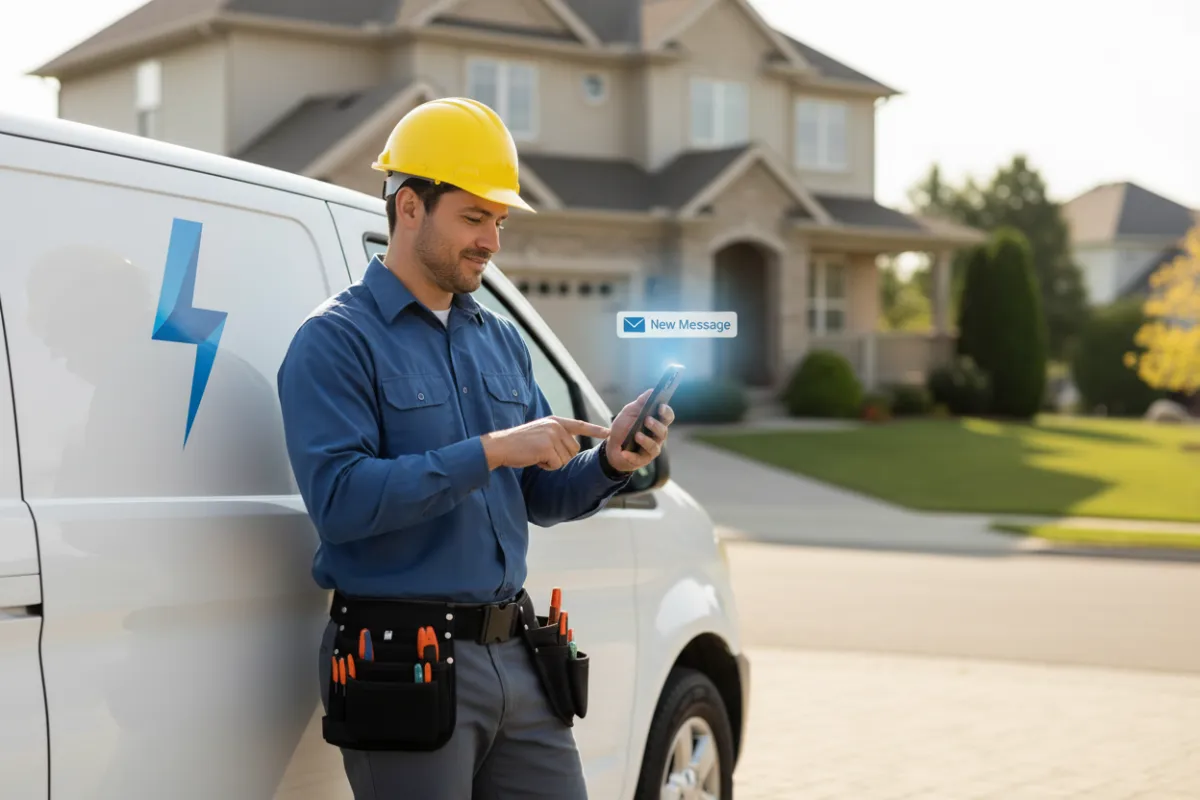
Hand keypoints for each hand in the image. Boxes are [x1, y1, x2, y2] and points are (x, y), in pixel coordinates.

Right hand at [481, 416, 610, 470]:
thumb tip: (573, 447)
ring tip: (537, 455)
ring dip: (552, 462)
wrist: (501, 446)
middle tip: (541, 453)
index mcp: (555, 421)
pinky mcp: (547, 447)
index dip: (595, 429)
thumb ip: (556, 435)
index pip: (579, 425)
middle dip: (560, 456)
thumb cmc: (519, 443)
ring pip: (566, 459)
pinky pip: (557, 464)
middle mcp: (556, 426)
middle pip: (574, 450)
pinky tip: (535, 460)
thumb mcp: (540, 432)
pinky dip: (546, 466)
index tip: (609, 432)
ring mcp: (552, 435)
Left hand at [605, 389, 675, 472]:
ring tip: (636, 435)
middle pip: (663, 431)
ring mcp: (651, 449)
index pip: (667, 416)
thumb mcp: (629, 412)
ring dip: (646, 440)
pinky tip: (624, 452)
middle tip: (647, 420)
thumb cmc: (624, 427)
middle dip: (656, 425)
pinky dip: (631, 455)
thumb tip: (652, 391)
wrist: (612, 446)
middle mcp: (657, 436)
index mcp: (656, 422)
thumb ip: (641, 402)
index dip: (666, 412)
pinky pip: (639, 458)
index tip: (660, 406)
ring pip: (654, 446)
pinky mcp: (642, 460)